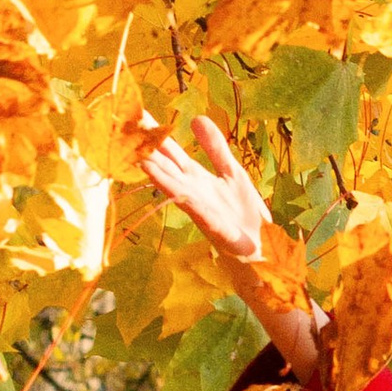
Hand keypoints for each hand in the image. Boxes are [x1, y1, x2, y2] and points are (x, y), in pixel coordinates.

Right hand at [136, 108, 276, 271]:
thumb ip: (215, 147)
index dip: (155, 132)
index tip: (136, 112)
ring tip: (139, 156)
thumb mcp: (231, 171)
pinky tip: (174, 188)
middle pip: (165, 164)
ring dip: (157, 173)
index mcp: (196, 177)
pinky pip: (196, 208)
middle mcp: (191, 190)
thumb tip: (197, 117)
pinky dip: (184, 198)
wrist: (260, 246)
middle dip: (146, 147)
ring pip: (173, 185)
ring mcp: (199, 207)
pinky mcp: (212, 224)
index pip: (170, 151)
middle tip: (124, 126)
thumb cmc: (243, 212)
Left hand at [136, 110, 325, 390]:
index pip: (180, 196)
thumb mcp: (251, 264)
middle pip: (171, 168)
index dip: (164, 179)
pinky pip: (219, 158)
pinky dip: (212, 141)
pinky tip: (200, 122)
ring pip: (184, 160)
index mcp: (207, 221)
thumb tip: (244, 251)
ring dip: (165, 140)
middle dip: (149, 146)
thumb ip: (246, 252)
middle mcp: (204, 202)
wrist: (265, 267)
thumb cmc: (252, 273)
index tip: (141, 160)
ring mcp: (214, 191)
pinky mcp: (230, 184)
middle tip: (126, 120)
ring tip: (142, 117)